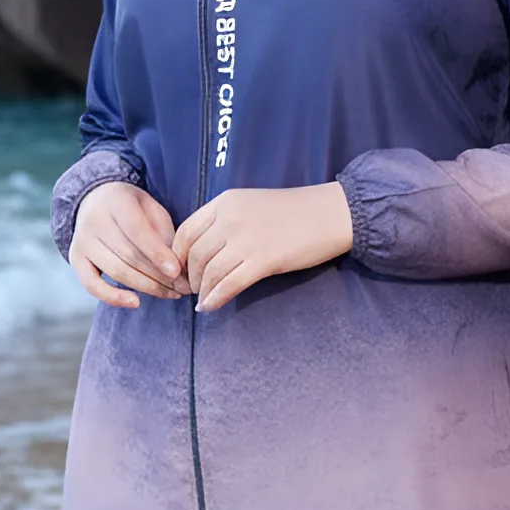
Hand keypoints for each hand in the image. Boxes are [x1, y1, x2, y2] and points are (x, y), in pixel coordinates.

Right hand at [69, 181, 190, 307]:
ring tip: (170, 293)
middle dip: (158, 276)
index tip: (176, 272)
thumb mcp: (152, 210)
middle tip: (182, 288)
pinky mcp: (75, 258)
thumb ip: (164, 235)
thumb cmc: (133, 209)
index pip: (137, 231)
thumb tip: (178, 269)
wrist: (97, 200)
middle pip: (128, 255)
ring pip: (116, 271)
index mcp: (116, 201)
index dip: (157, 253)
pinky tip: (135, 303)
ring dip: (146, 287)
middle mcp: (94, 220)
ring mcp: (82, 240)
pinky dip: (113, 298)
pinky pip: (92, 285)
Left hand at [174, 183, 353, 311]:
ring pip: (210, 271)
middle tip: (191, 290)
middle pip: (195, 254)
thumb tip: (202, 249)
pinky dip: (216, 299)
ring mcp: (246, 240)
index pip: (186, 231)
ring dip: (202, 290)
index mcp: (225, 202)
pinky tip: (212, 307)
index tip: (180, 270)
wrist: (331, 214)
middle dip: (189, 277)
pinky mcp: (263, 261)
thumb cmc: (294, 211)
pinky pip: (229, 284)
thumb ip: (225, 220)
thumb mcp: (250, 204)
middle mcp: (230, 219)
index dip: (177, 256)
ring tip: (202, 300)